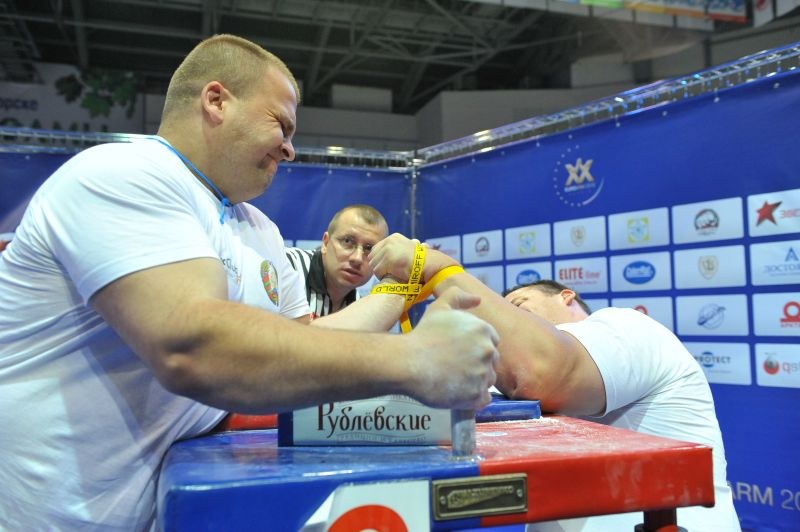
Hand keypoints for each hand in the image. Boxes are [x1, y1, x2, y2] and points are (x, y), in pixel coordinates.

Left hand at [369, 233, 455, 283]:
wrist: (428, 264)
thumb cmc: (420, 260)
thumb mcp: (406, 249)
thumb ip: (395, 250)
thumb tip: (382, 256)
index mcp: (393, 237)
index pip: (375, 249)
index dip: (378, 260)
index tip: (385, 267)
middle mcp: (389, 241)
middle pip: (372, 256)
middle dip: (377, 265)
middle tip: (386, 272)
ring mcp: (388, 250)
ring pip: (373, 265)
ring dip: (380, 272)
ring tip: (389, 274)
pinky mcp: (388, 260)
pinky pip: (377, 271)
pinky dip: (382, 276)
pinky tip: (391, 276)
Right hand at [404, 286, 499, 409]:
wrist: (408, 362)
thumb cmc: (423, 334)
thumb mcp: (439, 307)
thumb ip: (458, 297)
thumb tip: (477, 299)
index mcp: (483, 330)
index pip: (491, 341)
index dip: (475, 347)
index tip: (460, 352)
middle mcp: (488, 351)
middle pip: (490, 361)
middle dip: (477, 364)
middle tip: (454, 366)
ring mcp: (483, 375)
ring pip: (487, 381)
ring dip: (475, 381)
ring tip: (454, 380)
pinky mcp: (476, 396)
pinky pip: (483, 399)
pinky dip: (473, 399)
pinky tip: (458, 394)